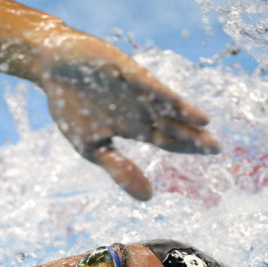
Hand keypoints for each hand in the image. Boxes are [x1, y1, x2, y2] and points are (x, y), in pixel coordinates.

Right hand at [40, 36, 218, 199]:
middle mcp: (139, 107)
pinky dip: (159, 95)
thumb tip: (149, 199)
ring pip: (162, 104)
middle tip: (217, 148)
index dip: (187, 147)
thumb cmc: (71, 105)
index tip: (211, 154)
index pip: (166, 139)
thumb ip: (119, 170)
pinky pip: (144, 84)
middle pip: (170, 124)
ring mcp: (132, 89)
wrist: (51, 67)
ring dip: (182, 113)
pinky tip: (175, 102)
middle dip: (192, 136)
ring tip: (204, 123)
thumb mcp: (92, 147)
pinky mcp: (123, 70)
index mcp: (132, 126)